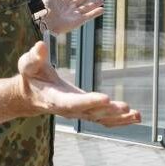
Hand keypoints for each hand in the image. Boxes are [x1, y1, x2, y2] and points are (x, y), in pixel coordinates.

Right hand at [17, 41, 140, 127]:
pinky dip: (121, 120)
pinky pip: (105, 120)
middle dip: (109, 111)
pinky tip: (136, 116)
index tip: (105, 98)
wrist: (31, 96)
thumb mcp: (28, 64)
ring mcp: (79, 113)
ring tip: (137, 114)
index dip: (89, 101)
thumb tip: (41, 45)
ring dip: (119, 118)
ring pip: (101, 119)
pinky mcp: (87, 112)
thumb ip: (34, 56)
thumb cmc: (31, 77)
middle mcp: (69, 110)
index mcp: (56, 98)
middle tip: (125, 107)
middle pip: (91, 113)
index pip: (73, 102)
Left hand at [36, 0, 103, 33]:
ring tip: (102, 0)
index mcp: (61, 0)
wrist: (42, 20)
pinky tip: (102, 9)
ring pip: (87, 7)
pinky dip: (96, 13)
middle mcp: (68, 7)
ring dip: (95, 4)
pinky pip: (89, 16)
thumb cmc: (41, 5)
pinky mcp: (78, 21)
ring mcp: (73, 14)